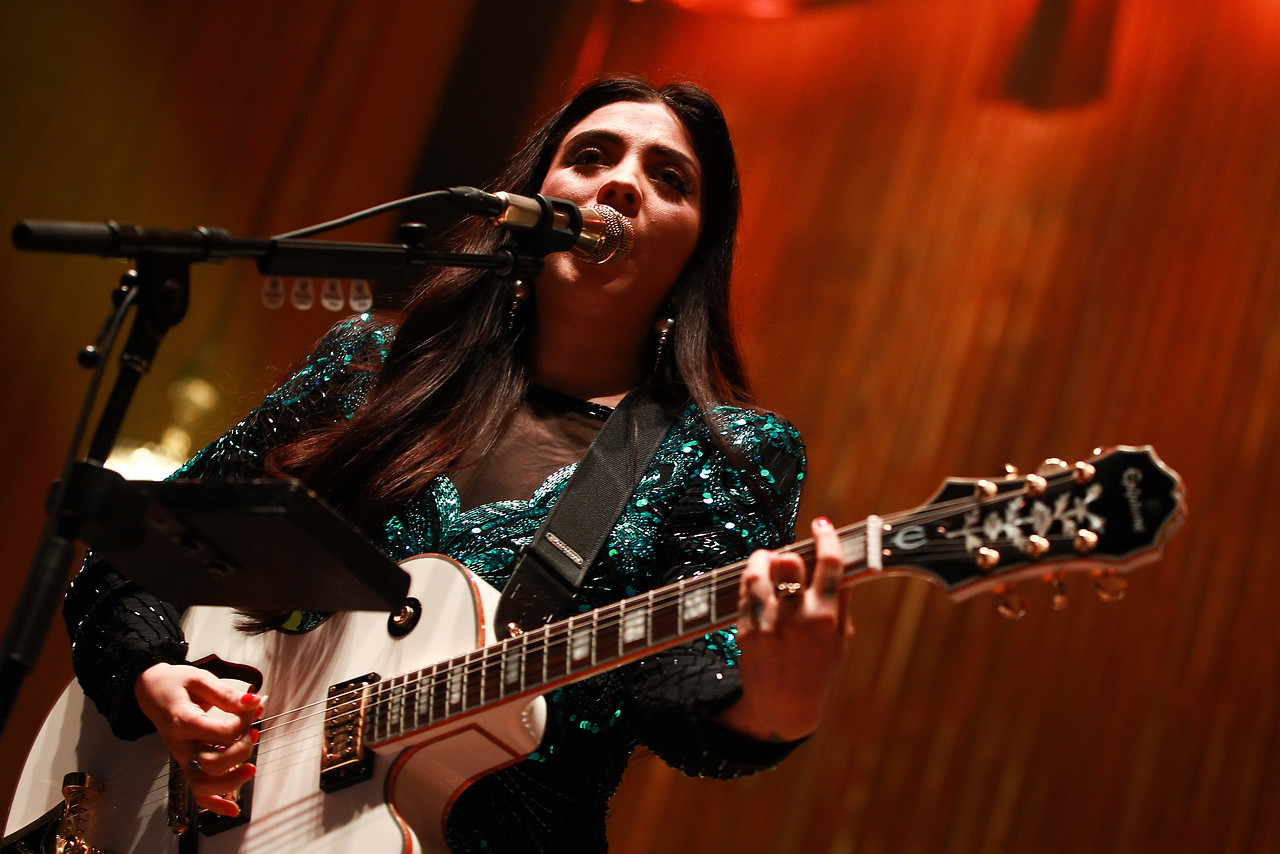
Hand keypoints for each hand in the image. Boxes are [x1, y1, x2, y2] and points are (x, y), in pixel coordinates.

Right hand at [134, 662, 263, 816]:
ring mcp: (182, 758)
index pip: (221, 733)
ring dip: (232, 780)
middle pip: (214, 762)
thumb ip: (227, 695)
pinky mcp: (185, 763)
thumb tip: (253, 703)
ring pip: (204, 784)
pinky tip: (233, 809)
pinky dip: (215, 803)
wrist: (150, 690)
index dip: (243, 723)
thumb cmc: (175, 683)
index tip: (252, 708)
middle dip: (241, 750)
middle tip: (252, 732)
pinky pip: (197, 792)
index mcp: (183, 721)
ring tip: (251, 767)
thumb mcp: (201, 679)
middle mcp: (180, 745)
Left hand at [717, 517, 852, 741]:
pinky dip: (751, 577)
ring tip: (768, 561)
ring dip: (763, 558)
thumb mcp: (841, 639)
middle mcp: (797, 618)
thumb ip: (841, 601)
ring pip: (759, 570)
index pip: (829, 564)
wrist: (784, 706)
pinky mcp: (745, 630)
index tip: (822, 525)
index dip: (827, 537)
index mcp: (826, 618)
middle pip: (789, 561)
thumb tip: (843, 563)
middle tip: (790, 557)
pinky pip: (744, 591)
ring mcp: (769, 624)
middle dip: (790, 553)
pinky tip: (757, 579)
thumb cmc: (818, 671)